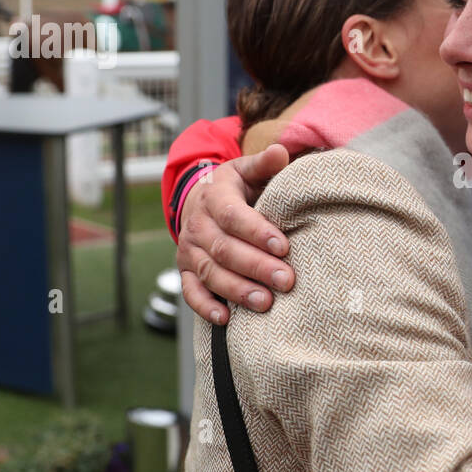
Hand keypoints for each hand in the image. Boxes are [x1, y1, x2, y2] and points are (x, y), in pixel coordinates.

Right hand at [178, 143, 292, 324]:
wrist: (199, 200)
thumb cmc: (235, 187)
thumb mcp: (247, 170)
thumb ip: (264, 164)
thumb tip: (281, 152)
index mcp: (214, 198)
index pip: (234, 217)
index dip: (257, 232)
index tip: (284, 245)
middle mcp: (198, 226)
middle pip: (225, 249)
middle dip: (256, 266)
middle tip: (286, 280)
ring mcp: (189, 250)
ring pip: (210, 273)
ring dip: (237, 289)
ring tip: (266, 302)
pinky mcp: (185, 270)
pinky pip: (191, 292)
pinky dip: (205, 307)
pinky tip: (226, 320)